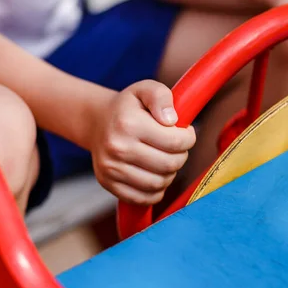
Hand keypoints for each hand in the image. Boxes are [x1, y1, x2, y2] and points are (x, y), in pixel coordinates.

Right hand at [91, 80, 195, 204]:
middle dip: (181, 156)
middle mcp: (117, 147)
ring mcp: (111, 168)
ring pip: (159, 183)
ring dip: (170, 174)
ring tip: (166, 159)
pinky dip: (156, 191)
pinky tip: (156, 174)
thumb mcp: (144, 89)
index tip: (185, 132)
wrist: (98, 122)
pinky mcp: (108, 183)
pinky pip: (143, 198)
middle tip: (176, 147)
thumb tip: (171, 120)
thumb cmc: (129, 107)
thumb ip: (161, 96)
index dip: (188, 138)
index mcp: (128, 123)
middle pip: (169, 164)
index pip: (175, 141)